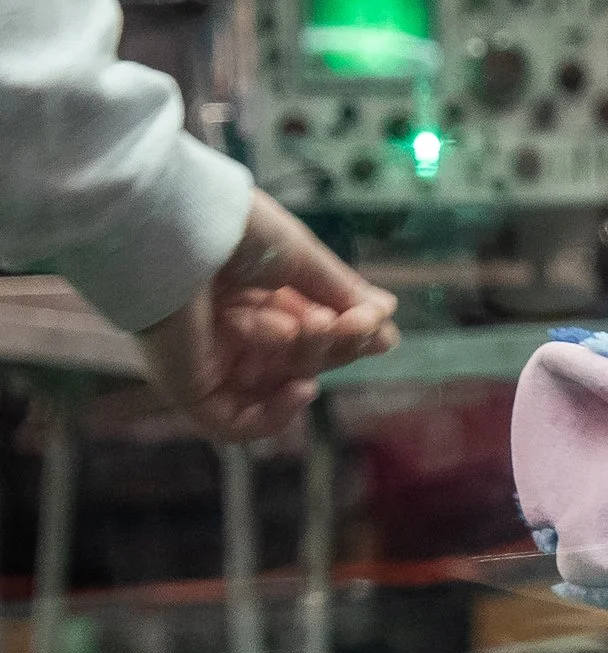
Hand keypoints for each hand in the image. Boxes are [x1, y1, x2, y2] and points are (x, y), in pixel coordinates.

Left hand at [135, 190, 398, 441]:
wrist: (174, 228)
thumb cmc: (231, 231)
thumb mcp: (301, 259)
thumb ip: (341, 291)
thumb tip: (387, 314)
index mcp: (257, 296)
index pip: (314, 333)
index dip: (350, 334)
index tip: (378, 325)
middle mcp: (235, 330)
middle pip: (304, 360)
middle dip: (336, 343)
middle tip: (352, 323)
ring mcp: (213, 360)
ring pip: (280, 384)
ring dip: (309, 358)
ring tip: (307, 325)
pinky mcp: (189, 386)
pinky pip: (235, 424)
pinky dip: (275, 415)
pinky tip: (303, 388)